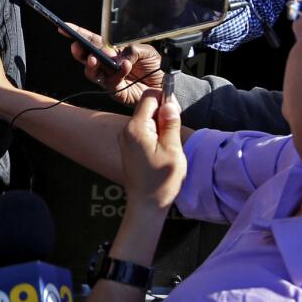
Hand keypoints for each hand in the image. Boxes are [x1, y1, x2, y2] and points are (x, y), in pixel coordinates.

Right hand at [60, 23, 162, 104]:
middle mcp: (107, 64)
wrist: (165, 87)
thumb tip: (121, 55)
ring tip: (94, 58)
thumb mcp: (147, 51)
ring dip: (91, 63)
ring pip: (92, 71)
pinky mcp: (115, 91)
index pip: (93, 41)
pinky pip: (111, 81)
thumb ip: (134, 49)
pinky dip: (117, 72)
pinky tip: (124, 65)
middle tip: (76, 46)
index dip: (78, 34)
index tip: (65, 28)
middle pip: (86, 56)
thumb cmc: (156, 68)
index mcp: (112, 51)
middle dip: (79, 51)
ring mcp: (109, 78)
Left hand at [118, 89, 185, 211]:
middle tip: (173, 132)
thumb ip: (170, 124)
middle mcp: (127, 131)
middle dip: (163, 114)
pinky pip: (143, 131)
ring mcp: (126, 139)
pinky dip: (154, 135)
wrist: (146, 204)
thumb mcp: (172, 150)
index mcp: (136, 128)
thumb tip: (169, 104)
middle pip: (147, 107)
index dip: (165, 100)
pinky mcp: (129, 147)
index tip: (175, 113)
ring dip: (160, 126)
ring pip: (146, 119)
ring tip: (168, 145)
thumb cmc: (161, 180)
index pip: (149, 98)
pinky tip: (161, 150)